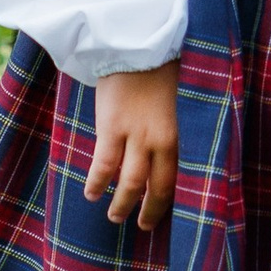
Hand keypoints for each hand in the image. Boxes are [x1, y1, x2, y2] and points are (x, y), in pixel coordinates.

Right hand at [85, 61, 179, 230]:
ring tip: (115, 217)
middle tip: (141, 225)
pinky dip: (97, 182)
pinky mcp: (111, 127)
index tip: (161, 213)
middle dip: (149, 210)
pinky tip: (91, 193)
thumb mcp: (177, 102)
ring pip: (130, 183)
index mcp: (179, 134)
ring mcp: (135, 135)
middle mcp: (160, 140)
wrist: (138, 45)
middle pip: (157, 187)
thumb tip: (166, 152)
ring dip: (122, 204)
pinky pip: (103, 164)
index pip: (176, 178)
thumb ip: (173, 128)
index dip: (167, 200)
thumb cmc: (160, 70)